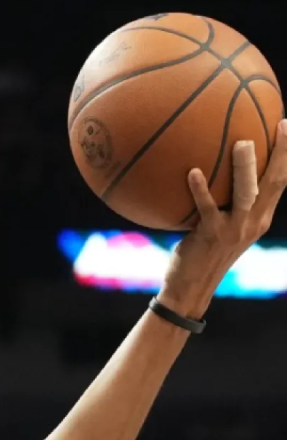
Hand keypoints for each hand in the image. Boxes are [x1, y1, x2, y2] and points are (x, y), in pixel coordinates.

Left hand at [159, 120, 286, 316]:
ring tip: (242, 142)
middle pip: (275, 182)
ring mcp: (234, 229)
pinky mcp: (211, 235)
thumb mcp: (222, 227)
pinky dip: (200, 189)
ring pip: (247, 193)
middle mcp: (253, 221)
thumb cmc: (201, 253)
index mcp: (260, 217)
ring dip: (245, 167)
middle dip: (282, 152)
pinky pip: (206, 207)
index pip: (280, 181)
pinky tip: (192, 172)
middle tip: (282, 125)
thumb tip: (209, 171)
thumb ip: (224, 204)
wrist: (190, 287)